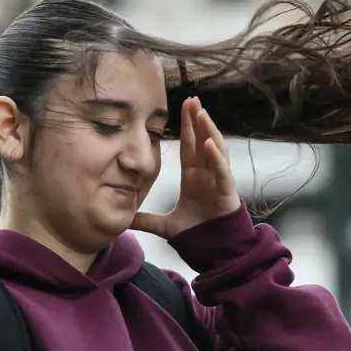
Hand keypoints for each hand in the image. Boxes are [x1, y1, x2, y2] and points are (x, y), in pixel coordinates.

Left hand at [131, 97, 240, 238]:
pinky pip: (222, 170)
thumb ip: (145, 220)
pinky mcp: (225, 192)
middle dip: (198, 119)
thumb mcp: (165, 225)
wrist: (214, 251)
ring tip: (201, 111)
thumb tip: (124, 220)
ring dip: (209, 130)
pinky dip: (216, 157)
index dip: (186, 127)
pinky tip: (209, 143)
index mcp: (193, 177)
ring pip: (215, 149)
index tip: (183, 107)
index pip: (189, 146)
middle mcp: (207, 174)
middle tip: (192, 99)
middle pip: (202, 140)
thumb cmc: (197, 234)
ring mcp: (217, 181)